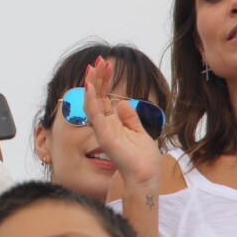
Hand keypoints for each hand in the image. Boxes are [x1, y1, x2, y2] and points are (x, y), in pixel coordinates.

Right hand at [84, 57, 161, 186]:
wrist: (146, 176)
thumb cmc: (143, 159)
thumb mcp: (139, 132)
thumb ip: (130, 118)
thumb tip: (122, 102)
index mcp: (112, 123)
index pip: (103, 98)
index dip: (104, 81)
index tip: (106, 64)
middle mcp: (104, 125)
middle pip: (97, 97)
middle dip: (97, 78)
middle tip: (99, 60)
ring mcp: (102, 130)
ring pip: (92, 103)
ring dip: (91, 84)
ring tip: (93, 68)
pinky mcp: (104, 136)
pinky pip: (95, 115)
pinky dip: (91, 100)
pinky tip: (90, 86)